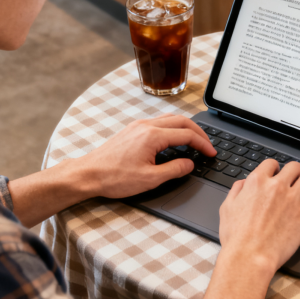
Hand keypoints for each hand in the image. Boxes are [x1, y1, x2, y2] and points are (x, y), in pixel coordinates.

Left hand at [70, 113, 216, 198]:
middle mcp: (146, 126)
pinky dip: (172, 128)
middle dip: (198, 132)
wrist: (88, 174)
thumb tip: (189, 164)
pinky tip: (173, 140)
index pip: (187, 135)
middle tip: (208, 145)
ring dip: (185, 128)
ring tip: (195, 141)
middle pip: (181, 120)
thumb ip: (174, 170)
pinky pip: (158, 122)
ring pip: (170, 119)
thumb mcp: (150, 179)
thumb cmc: (114, 177)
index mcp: (153, 136)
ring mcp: (137, 126)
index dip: (203, 144)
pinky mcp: (132, 130)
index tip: (211, 153)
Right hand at [218, 160, 299, 274]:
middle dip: (295, 173)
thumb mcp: (227, 208)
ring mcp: (292, 199)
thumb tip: (244, 183)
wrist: (249, 257)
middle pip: (294, 167)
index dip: (276, 169)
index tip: (278, 176)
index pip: (272, 164)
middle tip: (296, 182)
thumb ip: (237, 191)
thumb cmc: (236, 237)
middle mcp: (276, 187)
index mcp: (257, 182)